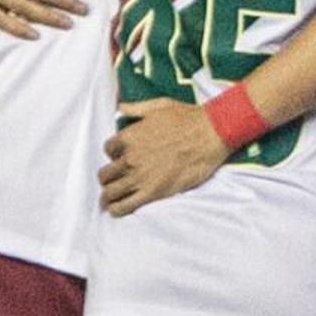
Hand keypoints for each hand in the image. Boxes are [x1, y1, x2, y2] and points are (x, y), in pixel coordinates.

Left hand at [102, 98, 231, 215]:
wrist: (210, 134)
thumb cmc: (187, 118)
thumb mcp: (158, 106)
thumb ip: (135, 108)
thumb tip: (120, 107)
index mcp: (129, 136)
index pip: (108, 149)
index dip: (114, 154)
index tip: (121, 158)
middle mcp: (129, 157)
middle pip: (105, 174)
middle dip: (107, 178)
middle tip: (113, 181)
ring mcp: (140, 176)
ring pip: (110, 192)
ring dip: (107, 196)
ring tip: (109, 200)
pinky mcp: (152, 192)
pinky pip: (124, 205)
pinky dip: (116, 209)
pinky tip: (115, 210)